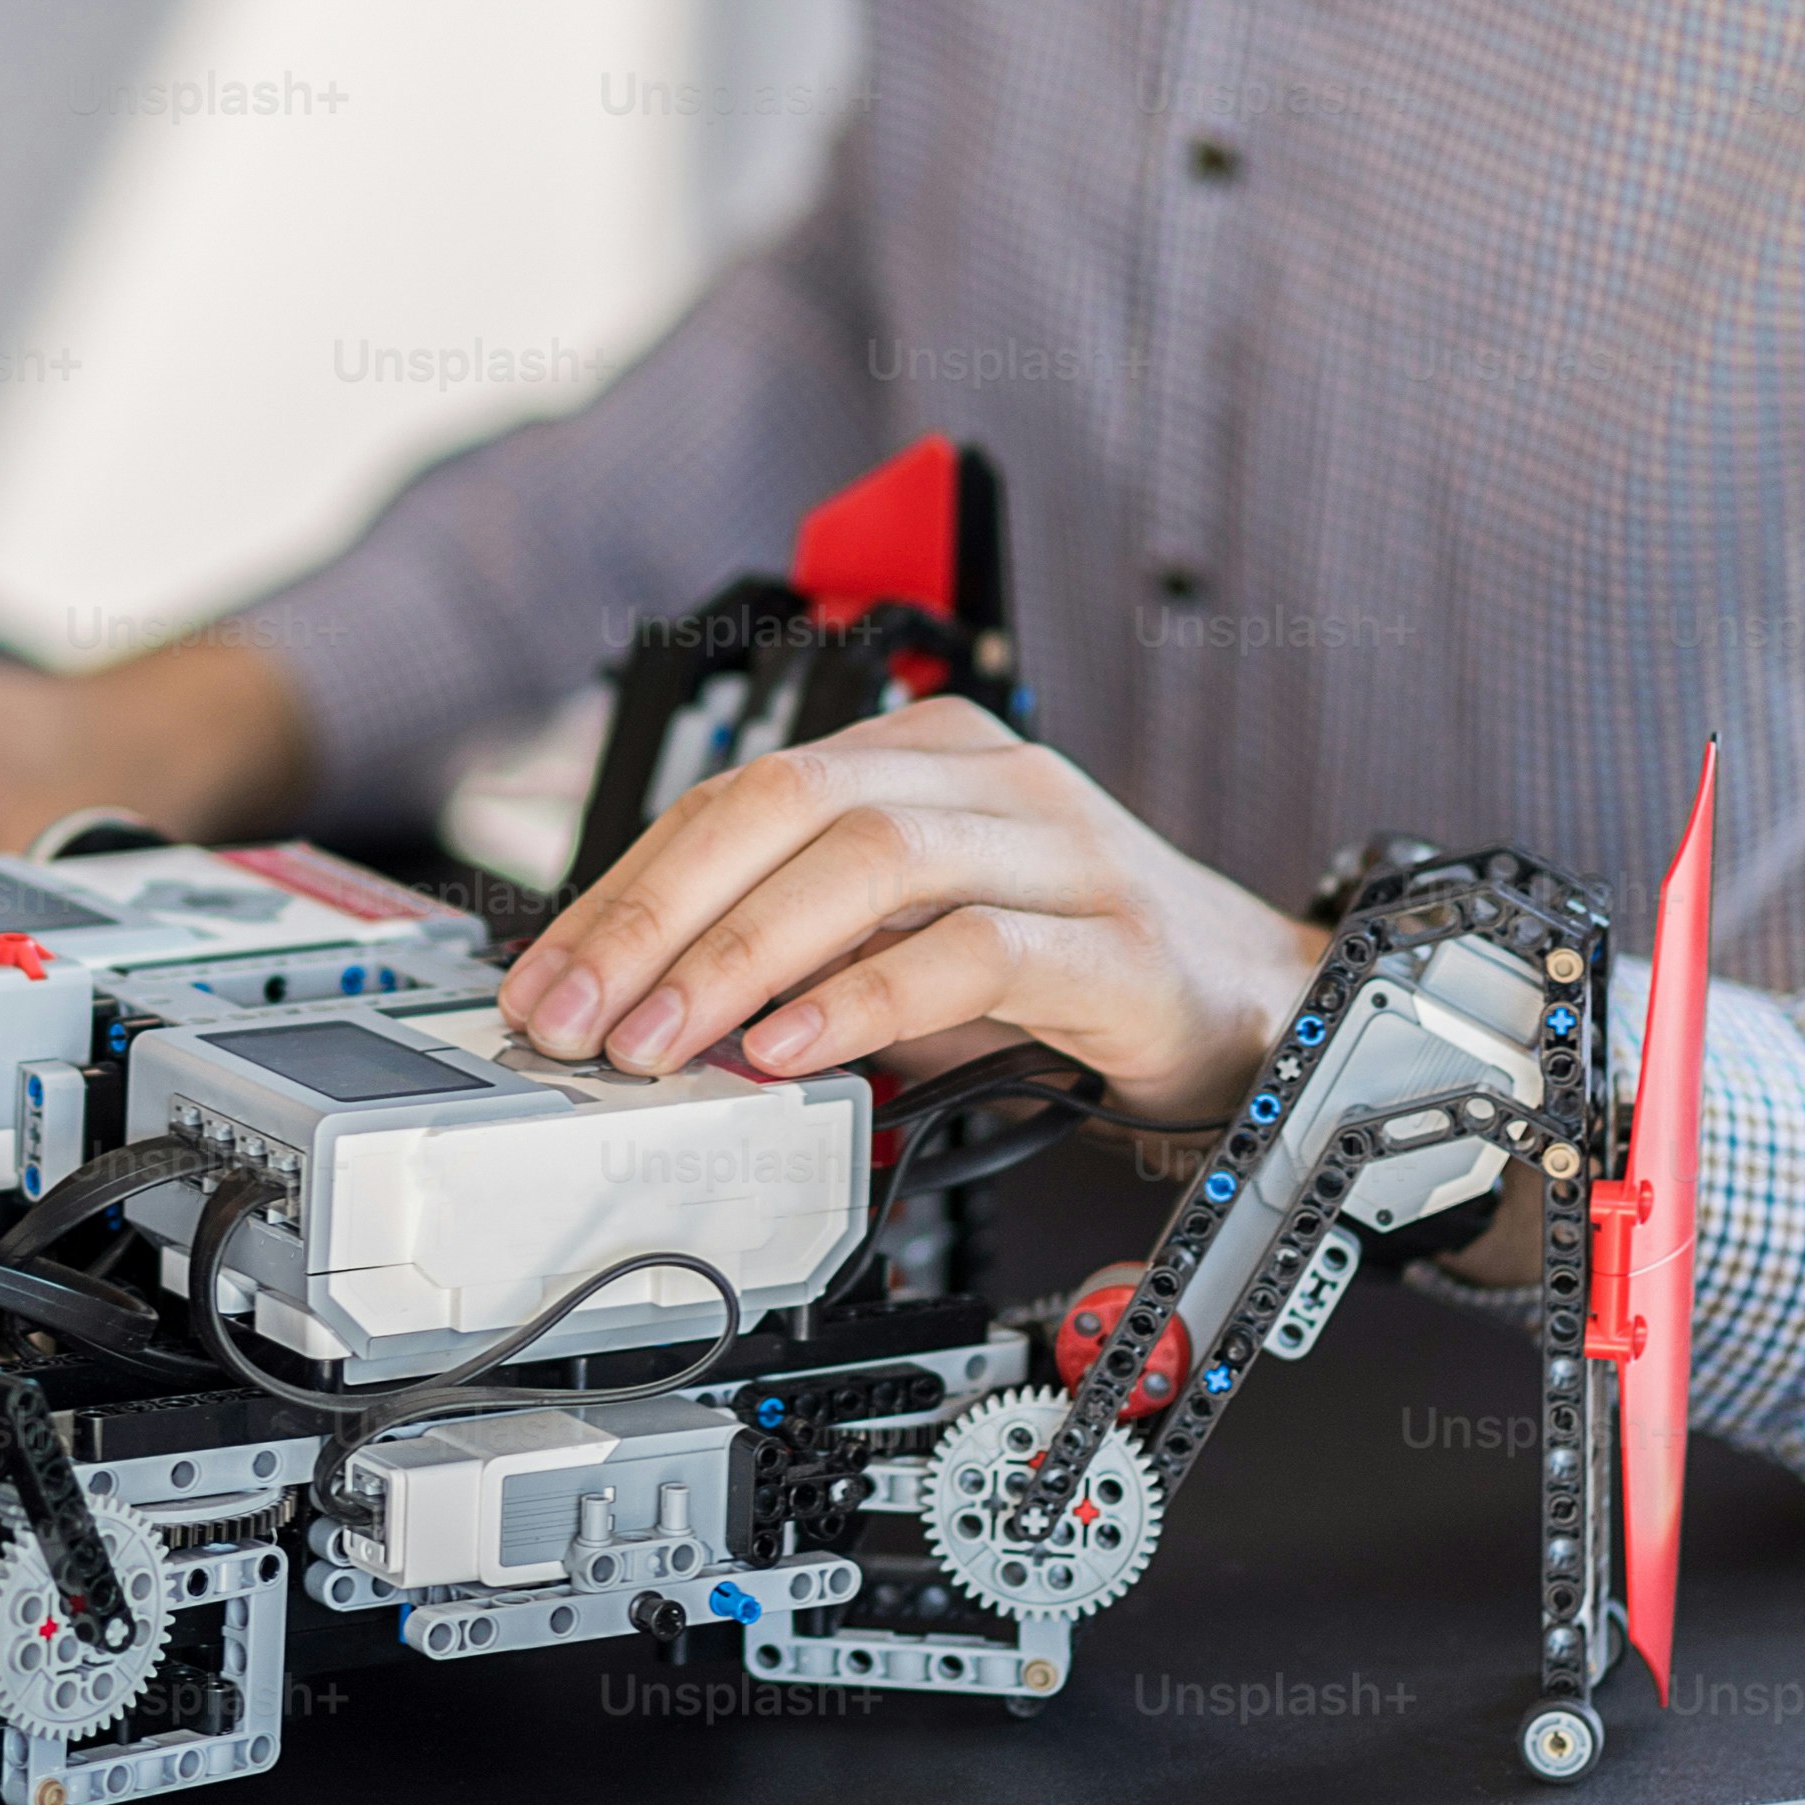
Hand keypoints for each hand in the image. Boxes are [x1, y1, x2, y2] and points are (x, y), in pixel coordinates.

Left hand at [491, 698, 1323, 1131]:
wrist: (1259, 1003)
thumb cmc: (1067, 967)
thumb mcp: (904, 944)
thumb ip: (793, 953)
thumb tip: (638, 1005)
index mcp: (920, 755)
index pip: (735, 797)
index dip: (624, 890)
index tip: (545, 983)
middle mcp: (986, 779)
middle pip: (785, 804)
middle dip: (658, 913)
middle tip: (578, 1016)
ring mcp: (1060, 850)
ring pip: (869, 859)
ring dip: (743, 956)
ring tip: (666, 1040)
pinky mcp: (1116, 943)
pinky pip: (975, 951)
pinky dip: (868, 998)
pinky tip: (798, 1049)